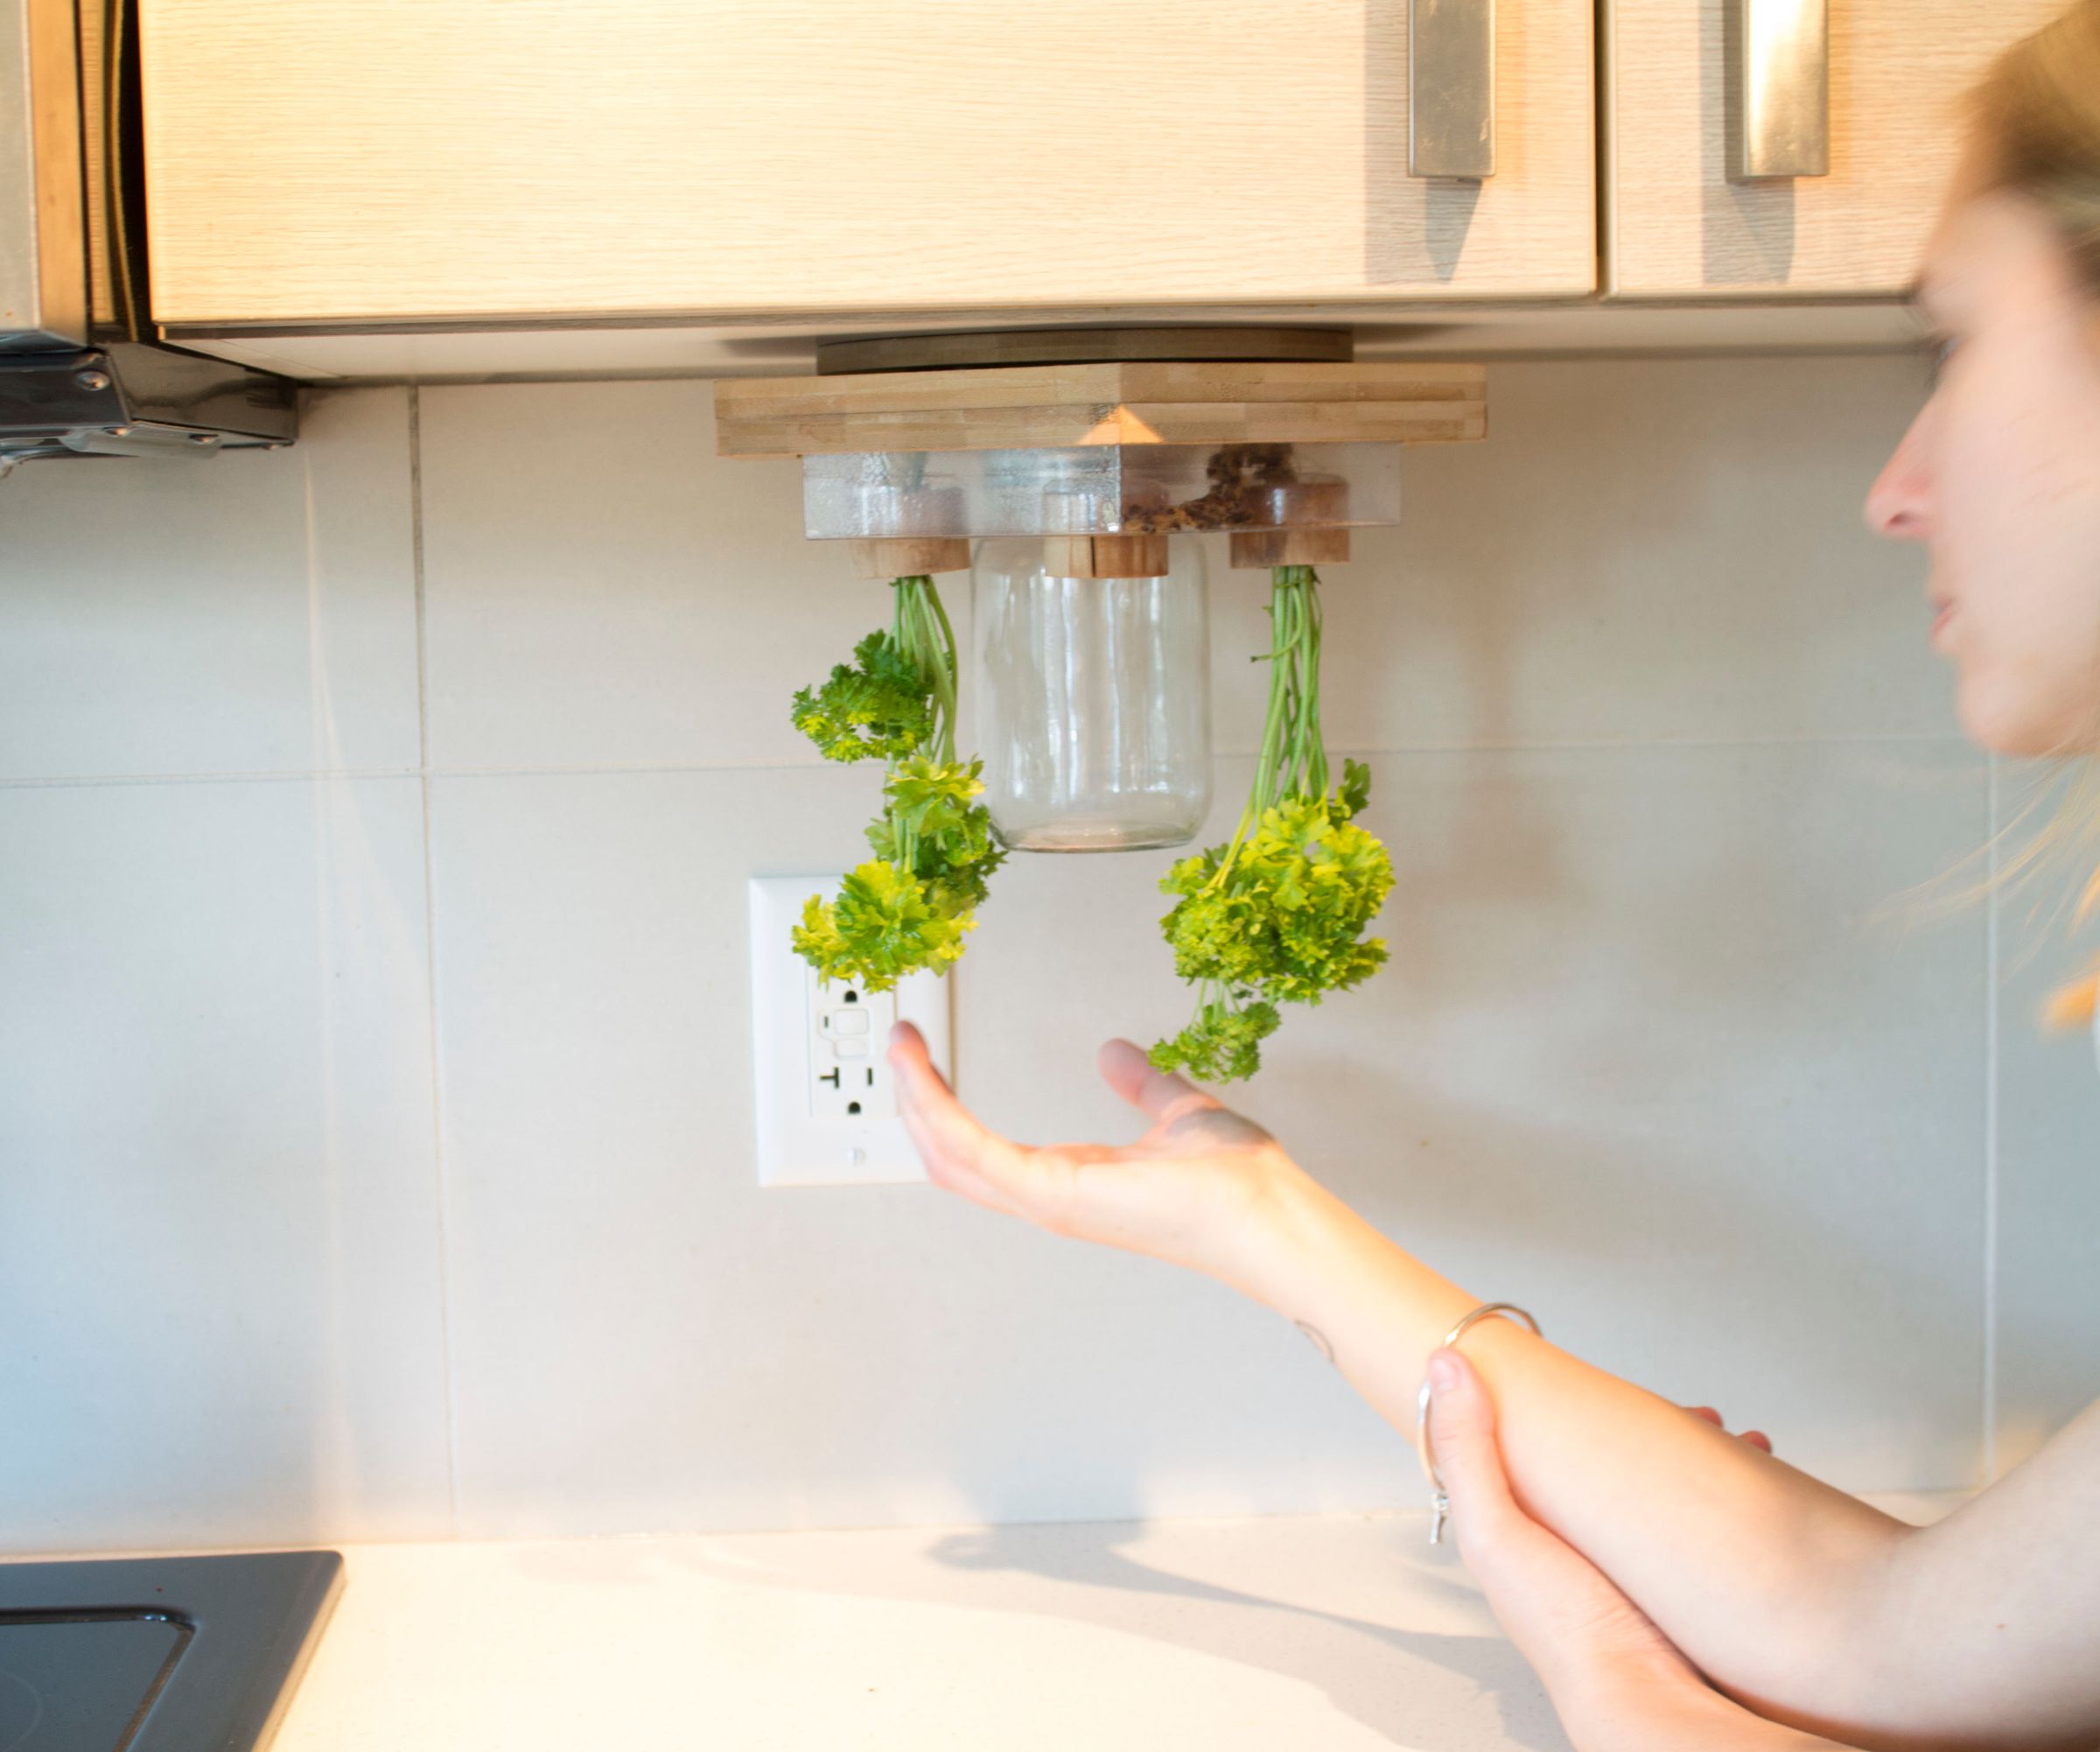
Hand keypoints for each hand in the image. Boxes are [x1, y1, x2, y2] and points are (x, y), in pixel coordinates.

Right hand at [886, 1020, 1301, 1290]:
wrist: (1270, 1214)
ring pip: (950, 1157)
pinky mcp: (1055, 1195)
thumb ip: (1143, 1084)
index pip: (982, 1147)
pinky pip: (978, 1155)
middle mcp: (1049, 1195)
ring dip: (916, 1099)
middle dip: (914, 1098)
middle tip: (897, 1041)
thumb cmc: (1240, 1184)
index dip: (945, 1102)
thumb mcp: (1178, 1110)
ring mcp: (1048, 1200)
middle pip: (950, 1156)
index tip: (927, 1051)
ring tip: (900, 1046)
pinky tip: (924, 1077)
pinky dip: (941, 1113)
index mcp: (1070, 1177)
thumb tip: (1115, 1054)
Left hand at [1426, 1349, 1821, 1751]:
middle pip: (1617, 1459)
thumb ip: (1468, 1449)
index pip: (1546, 1445)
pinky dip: (1735, 1492)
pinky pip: (1708, 1516)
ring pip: (1670, 1483)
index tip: (1600, 1377)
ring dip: (1706, 1454)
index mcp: (1529, 1523)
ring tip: (1738, 1442)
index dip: (1571, 1405)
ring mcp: (1637, 1556)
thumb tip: (1447, 1367)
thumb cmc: (1565, 1632)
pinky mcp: (1683, 1574)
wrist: (1643, 1698)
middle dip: (1660, 1427)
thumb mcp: (1498, 1531)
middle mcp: (1583, 1538)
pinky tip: (1757, 1480)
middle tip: (1696, 1415)